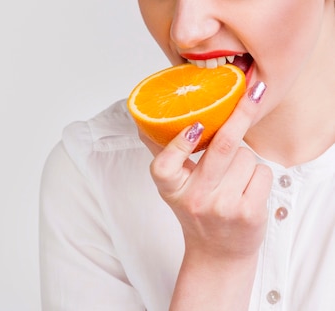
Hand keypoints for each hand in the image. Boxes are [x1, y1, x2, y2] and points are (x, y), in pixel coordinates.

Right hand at [141, 81, 271, 260]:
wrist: (217, 252)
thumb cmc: (196, 210)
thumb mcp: (172, 186)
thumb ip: (163, 153)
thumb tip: (142, 120)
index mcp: (170, 188)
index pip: (165, 164)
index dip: (180, 143)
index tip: (195, 125)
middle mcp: (195, 198)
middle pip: (222, 147)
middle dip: (241, 114)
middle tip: (254, 91)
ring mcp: (223, 206)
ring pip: (246, 157)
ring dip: (244, 159)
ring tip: (232, 178)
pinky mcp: (249, 212)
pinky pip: (262, 173)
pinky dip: (258, 175)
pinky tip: (247, 189)